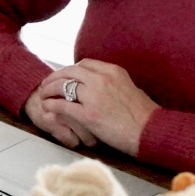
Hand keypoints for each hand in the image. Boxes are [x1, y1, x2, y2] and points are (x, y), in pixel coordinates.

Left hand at [28, 59, 160, 157]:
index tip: (64, 76)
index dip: (70, 70)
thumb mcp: (130, 88)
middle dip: (55, 77)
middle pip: (69, 72)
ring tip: (43, 94)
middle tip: (47, 84)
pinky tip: (47, 107)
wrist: (150, 131)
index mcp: (113, 71)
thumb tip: (104, 85)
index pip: (84, 64)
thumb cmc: (144, 115)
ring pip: (63, 86)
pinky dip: (52, 104)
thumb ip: (114, 83)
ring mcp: (94, 96)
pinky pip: (63, 105)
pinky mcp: (89, 115)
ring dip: (50, 89)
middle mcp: (102, 79)